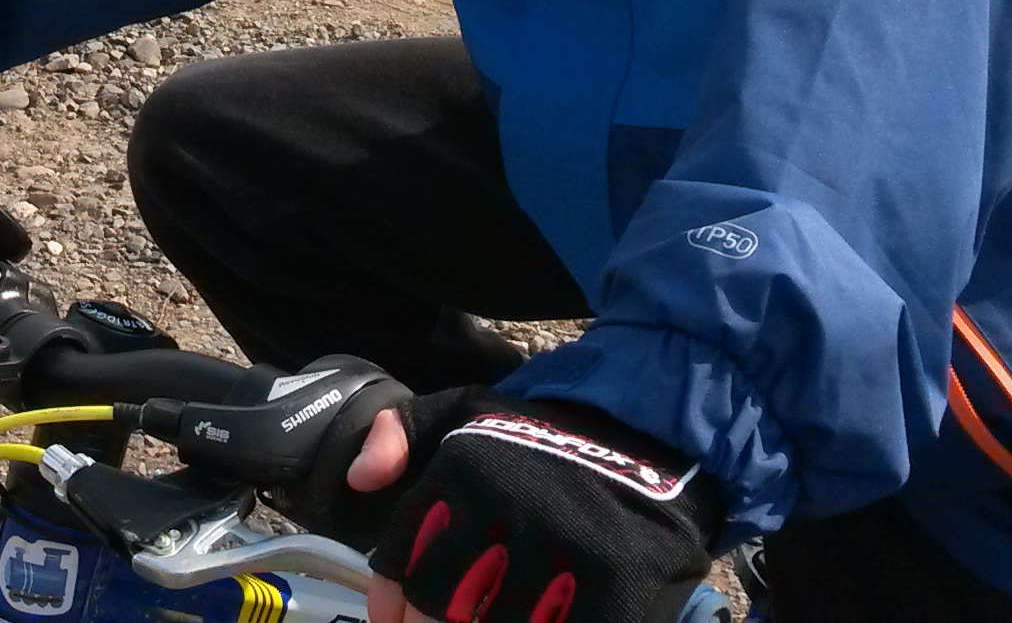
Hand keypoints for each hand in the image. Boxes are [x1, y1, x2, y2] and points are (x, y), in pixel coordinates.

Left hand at [348, 391, 717, 622]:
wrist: (653, 435)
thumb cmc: (545, 435)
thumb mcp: (466, 410)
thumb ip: (402, 432)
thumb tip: (358, 478)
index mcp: (463, 473)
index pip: (403, 563)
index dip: (393, 606)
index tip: (397, 622)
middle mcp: (507, 511)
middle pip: (441, 608)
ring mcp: (563, 551)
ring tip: (488, 621)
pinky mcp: (617, 586)